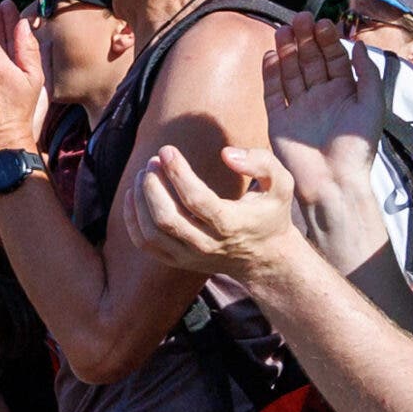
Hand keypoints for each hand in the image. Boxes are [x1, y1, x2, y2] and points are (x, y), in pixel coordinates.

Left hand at [126, 143, 301, 277]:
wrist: (263, 257)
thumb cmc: (270, 213)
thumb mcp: (280, 185)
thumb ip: (262, 163)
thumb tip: (226, 153)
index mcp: (232, 225)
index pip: (197, 200)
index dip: (178, 173)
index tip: (167, 150)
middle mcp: (207, 244)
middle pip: (168, 218)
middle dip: (153, 186)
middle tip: (152, 161)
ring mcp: (189, 256)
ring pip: (152, 231)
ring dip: (141, 200)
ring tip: (144, 173)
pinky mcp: (176, 261)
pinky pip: (144, 243)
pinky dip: (132, 219)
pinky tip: (134, 193)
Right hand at [262, 17, 382, 214]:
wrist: (334, 181)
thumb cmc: (358, 147)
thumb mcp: (372, 104)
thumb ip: (366, 73)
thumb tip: (359, 44)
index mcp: (344, 92)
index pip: (334, 58)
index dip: (328, 40)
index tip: (322, 23)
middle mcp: (320, 97)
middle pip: (310, 61)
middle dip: (305, 39)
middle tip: (299, 18)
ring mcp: (298, 107)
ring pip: (290, 72)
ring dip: (287, 51)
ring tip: (283, 30)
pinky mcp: (279, 120)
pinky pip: (273, 92)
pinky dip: (271, 74)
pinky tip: (270, 55)